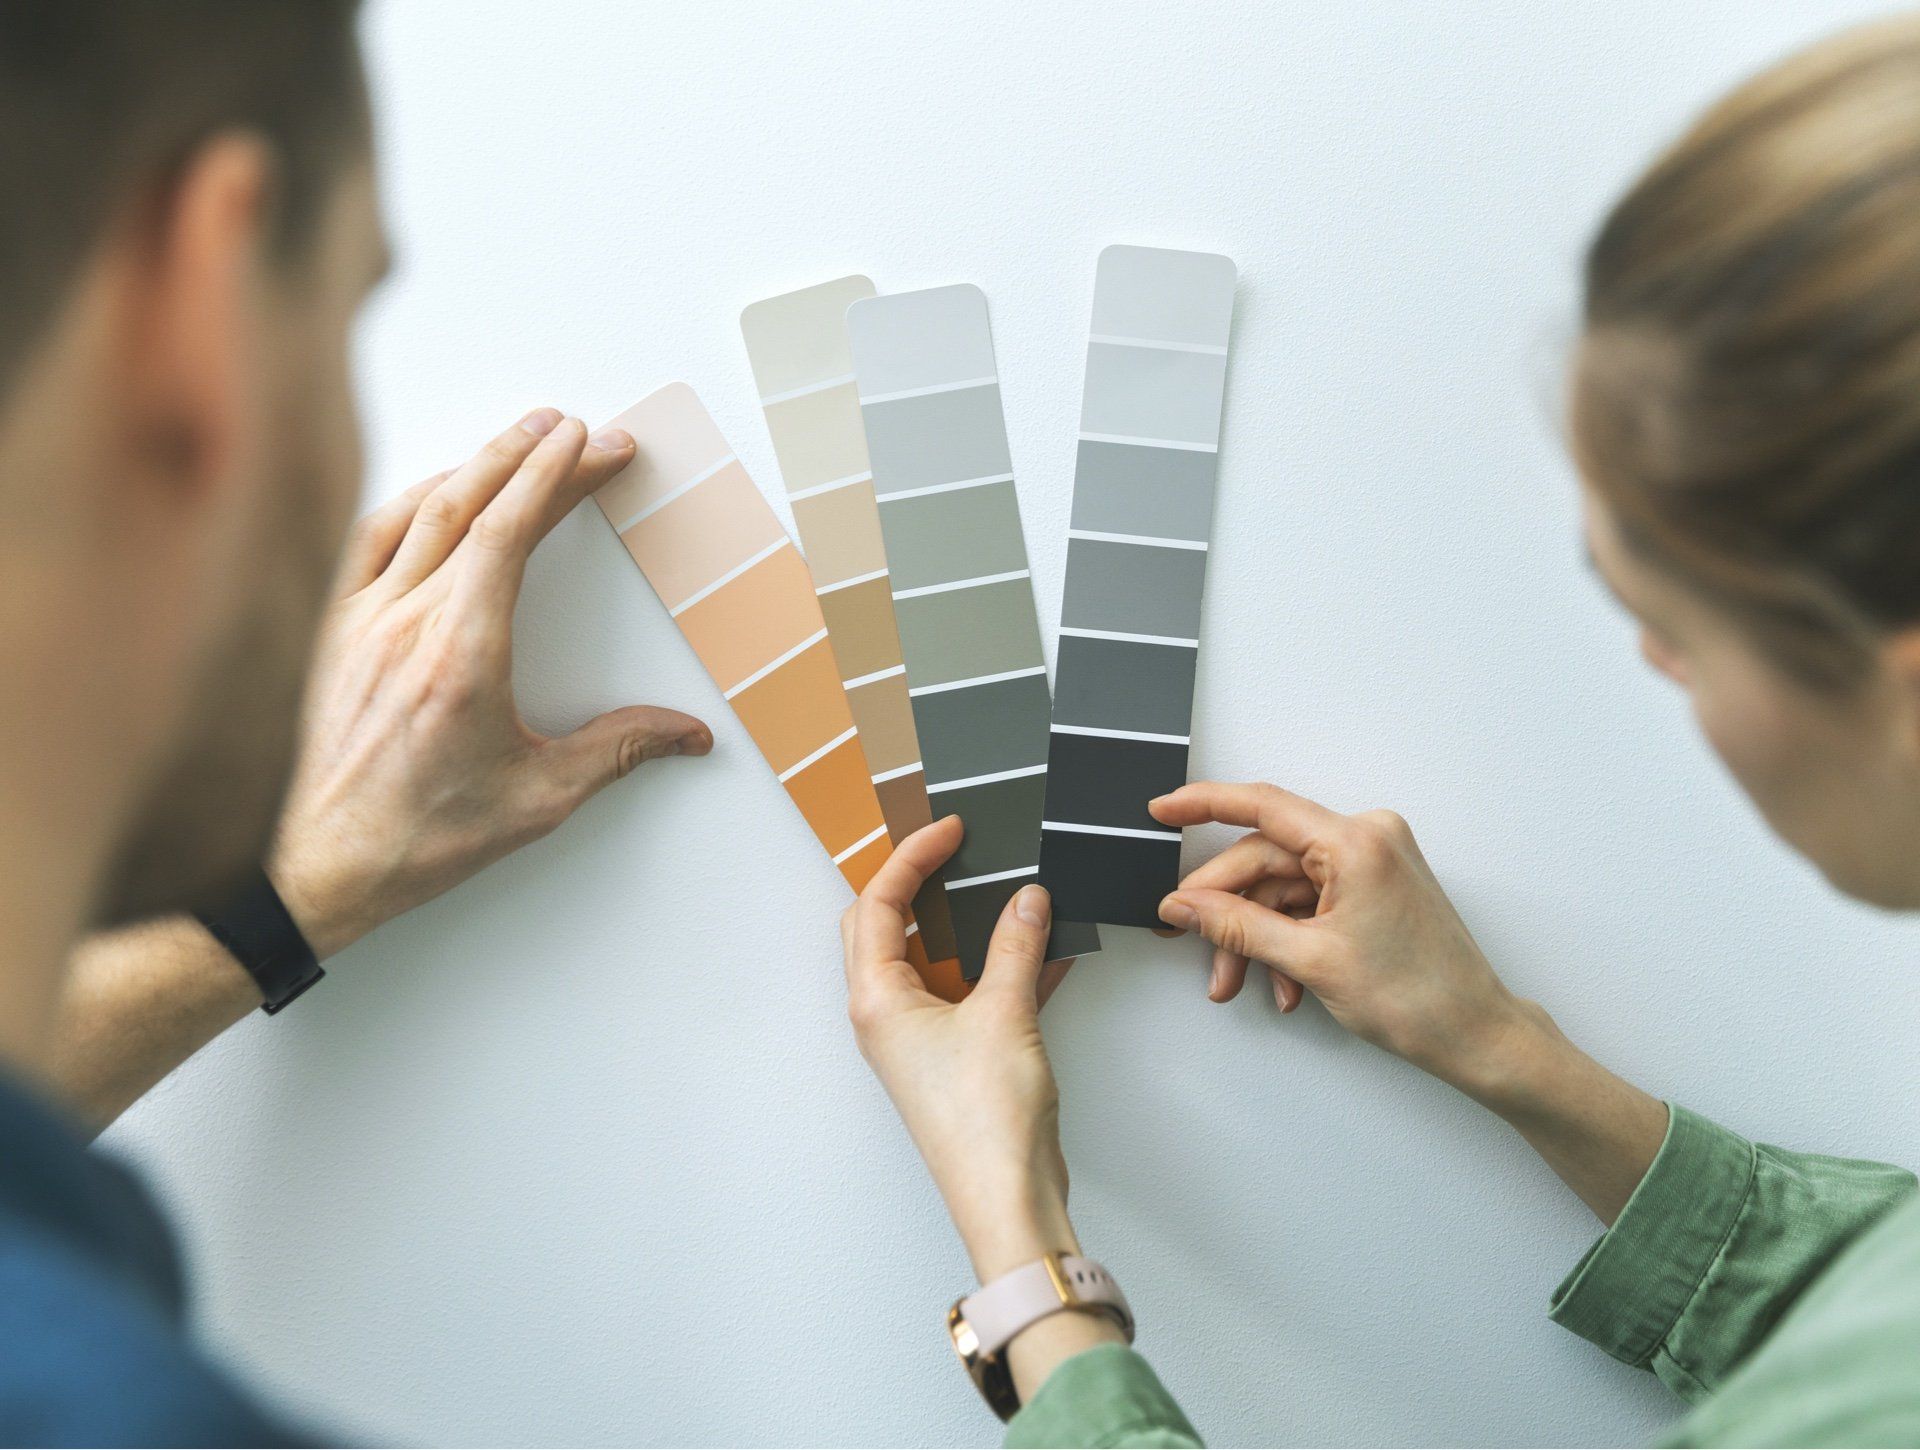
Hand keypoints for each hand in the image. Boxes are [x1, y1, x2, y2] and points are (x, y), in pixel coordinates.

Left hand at [271, 407, 711, 955]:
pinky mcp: (322, 631)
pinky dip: (406, 502)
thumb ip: (617, 753)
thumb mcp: (536, 801)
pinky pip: (363, 540)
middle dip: (528, 453)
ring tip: (514, 441)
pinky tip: (429, 494)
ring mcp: (352, 619)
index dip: (557, 474)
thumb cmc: (410, 840)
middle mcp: (402, 621)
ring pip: (413, 510)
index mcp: (461, 653)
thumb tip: (687, 735)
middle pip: (470, 503)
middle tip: (573, 427)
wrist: (304, 869)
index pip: (512, 530)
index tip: (594, 443)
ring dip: (471, 466)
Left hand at [843, 817, 1121, 1405]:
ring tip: (1009, 891)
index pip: (877, 904)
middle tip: (961, 852)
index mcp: (876, 999)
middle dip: (921, 885)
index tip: (950, 829)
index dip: (912, 857)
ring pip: (932, 960)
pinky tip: (1049, 951)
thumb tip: (1025, 898)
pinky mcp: (954, 1059)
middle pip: (886, 927)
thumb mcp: (1005, 1015)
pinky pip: (972, 994)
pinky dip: (1002, 968)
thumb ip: (1015, 946)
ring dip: (968, 927)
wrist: (1007, 1199)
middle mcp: (886, 1016)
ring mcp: (918, 1040)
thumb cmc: (985, 1122)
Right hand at [1151, 780, 1670, 1224]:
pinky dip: (1288, 940)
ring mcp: (1374, 863)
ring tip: (1239, 982)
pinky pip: (1311, 902)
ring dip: (1256, 936)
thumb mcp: (1310, 961)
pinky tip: (1281, 983)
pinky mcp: (1375, 887)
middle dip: (1227, 910)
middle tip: (1190, 942)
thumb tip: (1184, 905)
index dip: (1203, 805)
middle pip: (1267, 860)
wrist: (1475, 1034)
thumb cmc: (1418, 998)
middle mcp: (1367, 838)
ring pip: (1284, 888)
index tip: (1162, 811)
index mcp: (1356, 841)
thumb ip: (1237, 925)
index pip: (1262, 806)